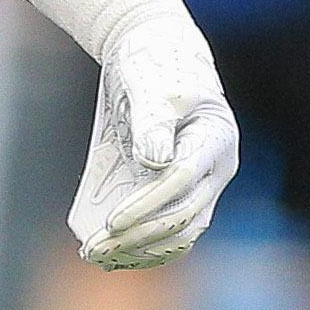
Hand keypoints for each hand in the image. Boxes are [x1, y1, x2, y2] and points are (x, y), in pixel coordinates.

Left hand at [70, 11, 237, 268]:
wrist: (160, 55)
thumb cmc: (155, 66)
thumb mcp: (151, 84)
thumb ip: (154, 120)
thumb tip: (155, 162)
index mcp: (214, 139)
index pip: (181, 181)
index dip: (147, 205)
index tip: (111, 222)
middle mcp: (216, 168)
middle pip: (182, 216)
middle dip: (137, 236)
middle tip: (93, 248)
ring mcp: (205, 183)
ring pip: (181, 231)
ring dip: (140, 248)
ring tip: (97, 255)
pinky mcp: (187, 191)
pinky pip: (173, 229)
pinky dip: (147, 245)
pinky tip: (114, 254)